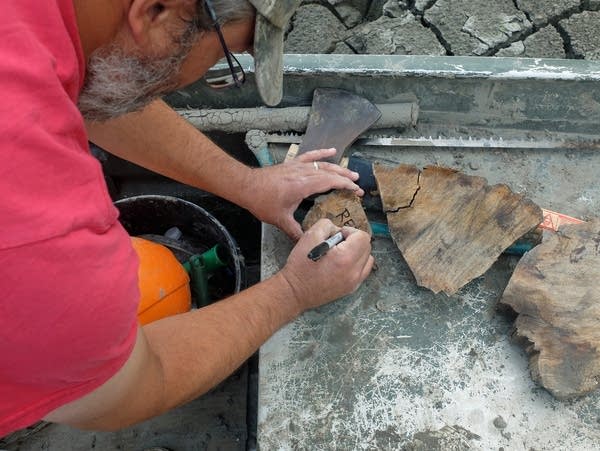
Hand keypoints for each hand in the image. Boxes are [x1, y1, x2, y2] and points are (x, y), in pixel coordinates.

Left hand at [245, 148, 363, 239]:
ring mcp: (297, 167)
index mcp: (303, 186)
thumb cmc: (262, 201)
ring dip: (338, 168)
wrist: (246, 186)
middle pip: (330, 173)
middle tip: (358, 186)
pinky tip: (331, 151)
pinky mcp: (292, 164)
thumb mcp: (280, 220)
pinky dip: (321, 153)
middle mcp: (303, 173)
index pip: (330, 182)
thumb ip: (295, 232)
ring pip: (323, 164)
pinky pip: (310, 156)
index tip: (357, 191)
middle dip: (346, 179)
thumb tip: (307, 242)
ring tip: (351, 173)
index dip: (346, 186)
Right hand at [279, 219, 373, 312]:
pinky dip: (356, 264)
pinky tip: (341, 264)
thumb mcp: (309, 236)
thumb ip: (327, 225)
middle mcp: (354, 271)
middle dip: (354, 241)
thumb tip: (338, 230)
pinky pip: (363, 271)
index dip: (350, 231)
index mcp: (345, 258)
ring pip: (368, 259)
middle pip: (367, 246)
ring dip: (357, 252)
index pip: (363, 237)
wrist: (295, 292)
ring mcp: (354, 282)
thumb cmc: (300, 266)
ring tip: (340, 254)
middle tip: (336, 244)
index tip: (337, 235)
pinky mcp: (351, 288)